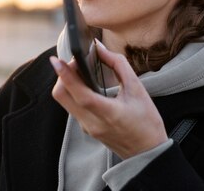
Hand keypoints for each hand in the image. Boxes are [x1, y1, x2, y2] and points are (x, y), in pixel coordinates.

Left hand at [50, 39, 167, 158]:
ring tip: (80, 69)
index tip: (55, 60)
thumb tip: (100, 49)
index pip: (80, 94)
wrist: (148, 153)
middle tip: (75, 62)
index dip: (66, 75)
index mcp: (108, 114)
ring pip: (64, 100)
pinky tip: (84, 83)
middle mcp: (92, 123)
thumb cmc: (146, 122)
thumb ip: (118, 65)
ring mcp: (86, 127)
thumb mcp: (138, 90)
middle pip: (62, 96)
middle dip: (62, 75)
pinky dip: (73, 91)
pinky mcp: (85, 128)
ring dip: (66, 82)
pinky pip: (71, 106)